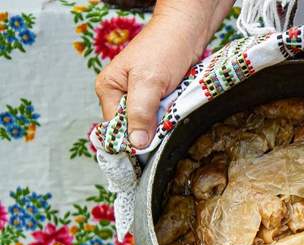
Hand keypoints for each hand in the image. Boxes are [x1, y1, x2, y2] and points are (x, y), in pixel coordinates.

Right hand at [95, 1, 229, 147]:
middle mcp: (120, 94)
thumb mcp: (149, 83)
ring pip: (149, 124)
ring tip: (172, 115)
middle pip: (132, 128)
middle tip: (164, 126)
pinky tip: (176, 112)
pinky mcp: (156, 96)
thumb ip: (140, 113)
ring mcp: (139, 96)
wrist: (187, 31)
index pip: (114, 128)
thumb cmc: (164, 49)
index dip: (131, 139)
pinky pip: (161, 116)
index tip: (149, 146)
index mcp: (108, 89)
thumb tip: (136, 143)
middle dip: (149, 131)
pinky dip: (169, 117)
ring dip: (162, 124)